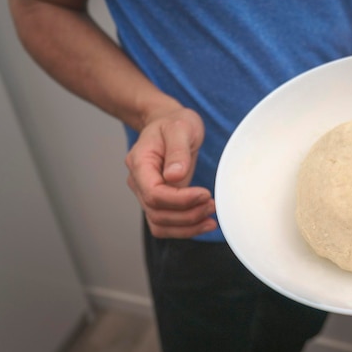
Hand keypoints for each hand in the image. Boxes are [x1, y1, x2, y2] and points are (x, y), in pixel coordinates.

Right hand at [125, 107, 216, 237]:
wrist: (169, 123)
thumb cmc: (174, 122)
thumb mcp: (180, 128)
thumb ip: (177, 152)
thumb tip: (174, 177)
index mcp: (140, 163)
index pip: (154, 193)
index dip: (180, 200)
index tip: (205, 194)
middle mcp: (139, 182)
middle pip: (157, 212)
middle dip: (188, 214)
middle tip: (212, 205)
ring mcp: (147, 193)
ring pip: (160, 224)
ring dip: (187, 226)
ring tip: (211, 219)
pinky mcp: (160, 200)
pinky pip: (167, 224)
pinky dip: (185, 228)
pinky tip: (204, 223)